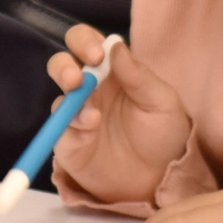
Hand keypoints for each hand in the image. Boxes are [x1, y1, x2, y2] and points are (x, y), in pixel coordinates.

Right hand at [47, 24, 191, 203]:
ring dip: (69, 98)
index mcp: (111, 71)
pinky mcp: (69, 143)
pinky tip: (91, 129)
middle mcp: (89, 90)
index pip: (87, 43)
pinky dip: (71, 126)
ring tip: (92, 115)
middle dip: (63, 66)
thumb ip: (139, 75)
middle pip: (62, 64)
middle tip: (76, 77)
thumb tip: (115, 45)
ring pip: (58, 96)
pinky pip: (60, 129)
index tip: (97, 54)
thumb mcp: (162, 102)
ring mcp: (76, 117)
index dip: (85, 41)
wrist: (161, 180)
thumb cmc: (165, 135)